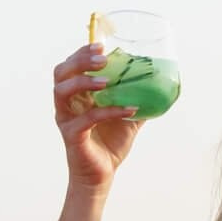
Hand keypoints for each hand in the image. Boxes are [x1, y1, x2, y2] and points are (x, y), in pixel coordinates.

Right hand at [53, 44, 142, 191]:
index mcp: (76, 95)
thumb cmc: (110, 144)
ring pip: (62, 92)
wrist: (102, 175)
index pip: (71, 66)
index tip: (100, 45)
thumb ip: (137, 99)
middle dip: (79, 61)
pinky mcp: (72, 135)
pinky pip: (86, 119)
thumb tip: (160, 84)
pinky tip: (129, 109)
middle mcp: (67, 104)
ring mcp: (66, 119)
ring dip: (84, 82)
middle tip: (101, 59)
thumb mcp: (128, 117)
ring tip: (107, 80)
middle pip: (61, 73)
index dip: (82, 53)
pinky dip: (108, 111)